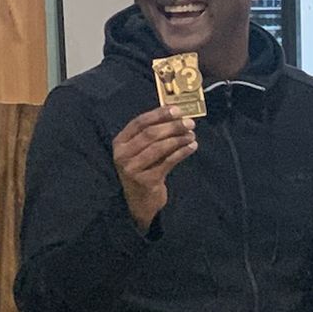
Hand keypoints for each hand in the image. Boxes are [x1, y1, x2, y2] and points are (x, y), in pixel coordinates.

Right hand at [113, 104, 198, 230]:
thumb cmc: (144, 169)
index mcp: (119, 142)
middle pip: (150, 134)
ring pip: (160, 147)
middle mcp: (122, 155)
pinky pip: (168, 162)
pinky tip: (192, 147)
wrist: (140, 201)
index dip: (158, 114)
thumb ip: (152, 134)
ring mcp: (132, 169)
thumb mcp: (141, 151)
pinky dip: (182, 152)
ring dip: (179, 139)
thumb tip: (176, 114)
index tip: (177, 110)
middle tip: (190, 123)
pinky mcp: (146, 180)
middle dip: (172, 126)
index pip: (139, 123)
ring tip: (192, 135)